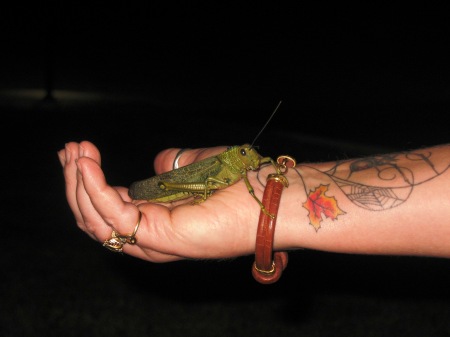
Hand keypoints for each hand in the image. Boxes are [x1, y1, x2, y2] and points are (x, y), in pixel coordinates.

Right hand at [58, 141, 265, 261]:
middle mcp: (152, 235)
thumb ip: (172, 167)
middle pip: (94, 218)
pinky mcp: (160, 239)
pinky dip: (95, 189)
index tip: (78, 150)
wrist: (268, 195)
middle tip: (69, 149)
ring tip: (74, 153)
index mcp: (158, 219)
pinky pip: (115, 217)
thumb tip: (158, 163)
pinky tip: (86, 165)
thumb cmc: (238, 181)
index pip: (109, 209)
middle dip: (76, 182)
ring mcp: (155, 241)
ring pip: (96, 221)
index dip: (88, 181)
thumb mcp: (194, 166)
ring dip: (79, 185)